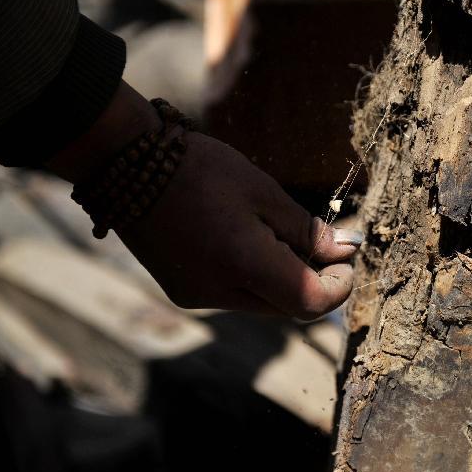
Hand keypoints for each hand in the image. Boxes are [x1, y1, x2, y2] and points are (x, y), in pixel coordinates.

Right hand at [48, 82, 359, 318]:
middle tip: (321, 242)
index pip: (309, 303)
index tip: (345, 258)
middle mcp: (218, 292)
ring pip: (263, 304)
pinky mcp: (183, 292)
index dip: (338, 286)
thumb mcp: (262, 191)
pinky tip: (247, 240)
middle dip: (313, 280)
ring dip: (284, 279)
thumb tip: (344, 251)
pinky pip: (235, 296)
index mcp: (243, 263)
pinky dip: (255, 277)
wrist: (125, 164)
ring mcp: (197, 296)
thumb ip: (305, 229)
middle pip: (288, 307)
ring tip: (277, 233)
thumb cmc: (199, 168)